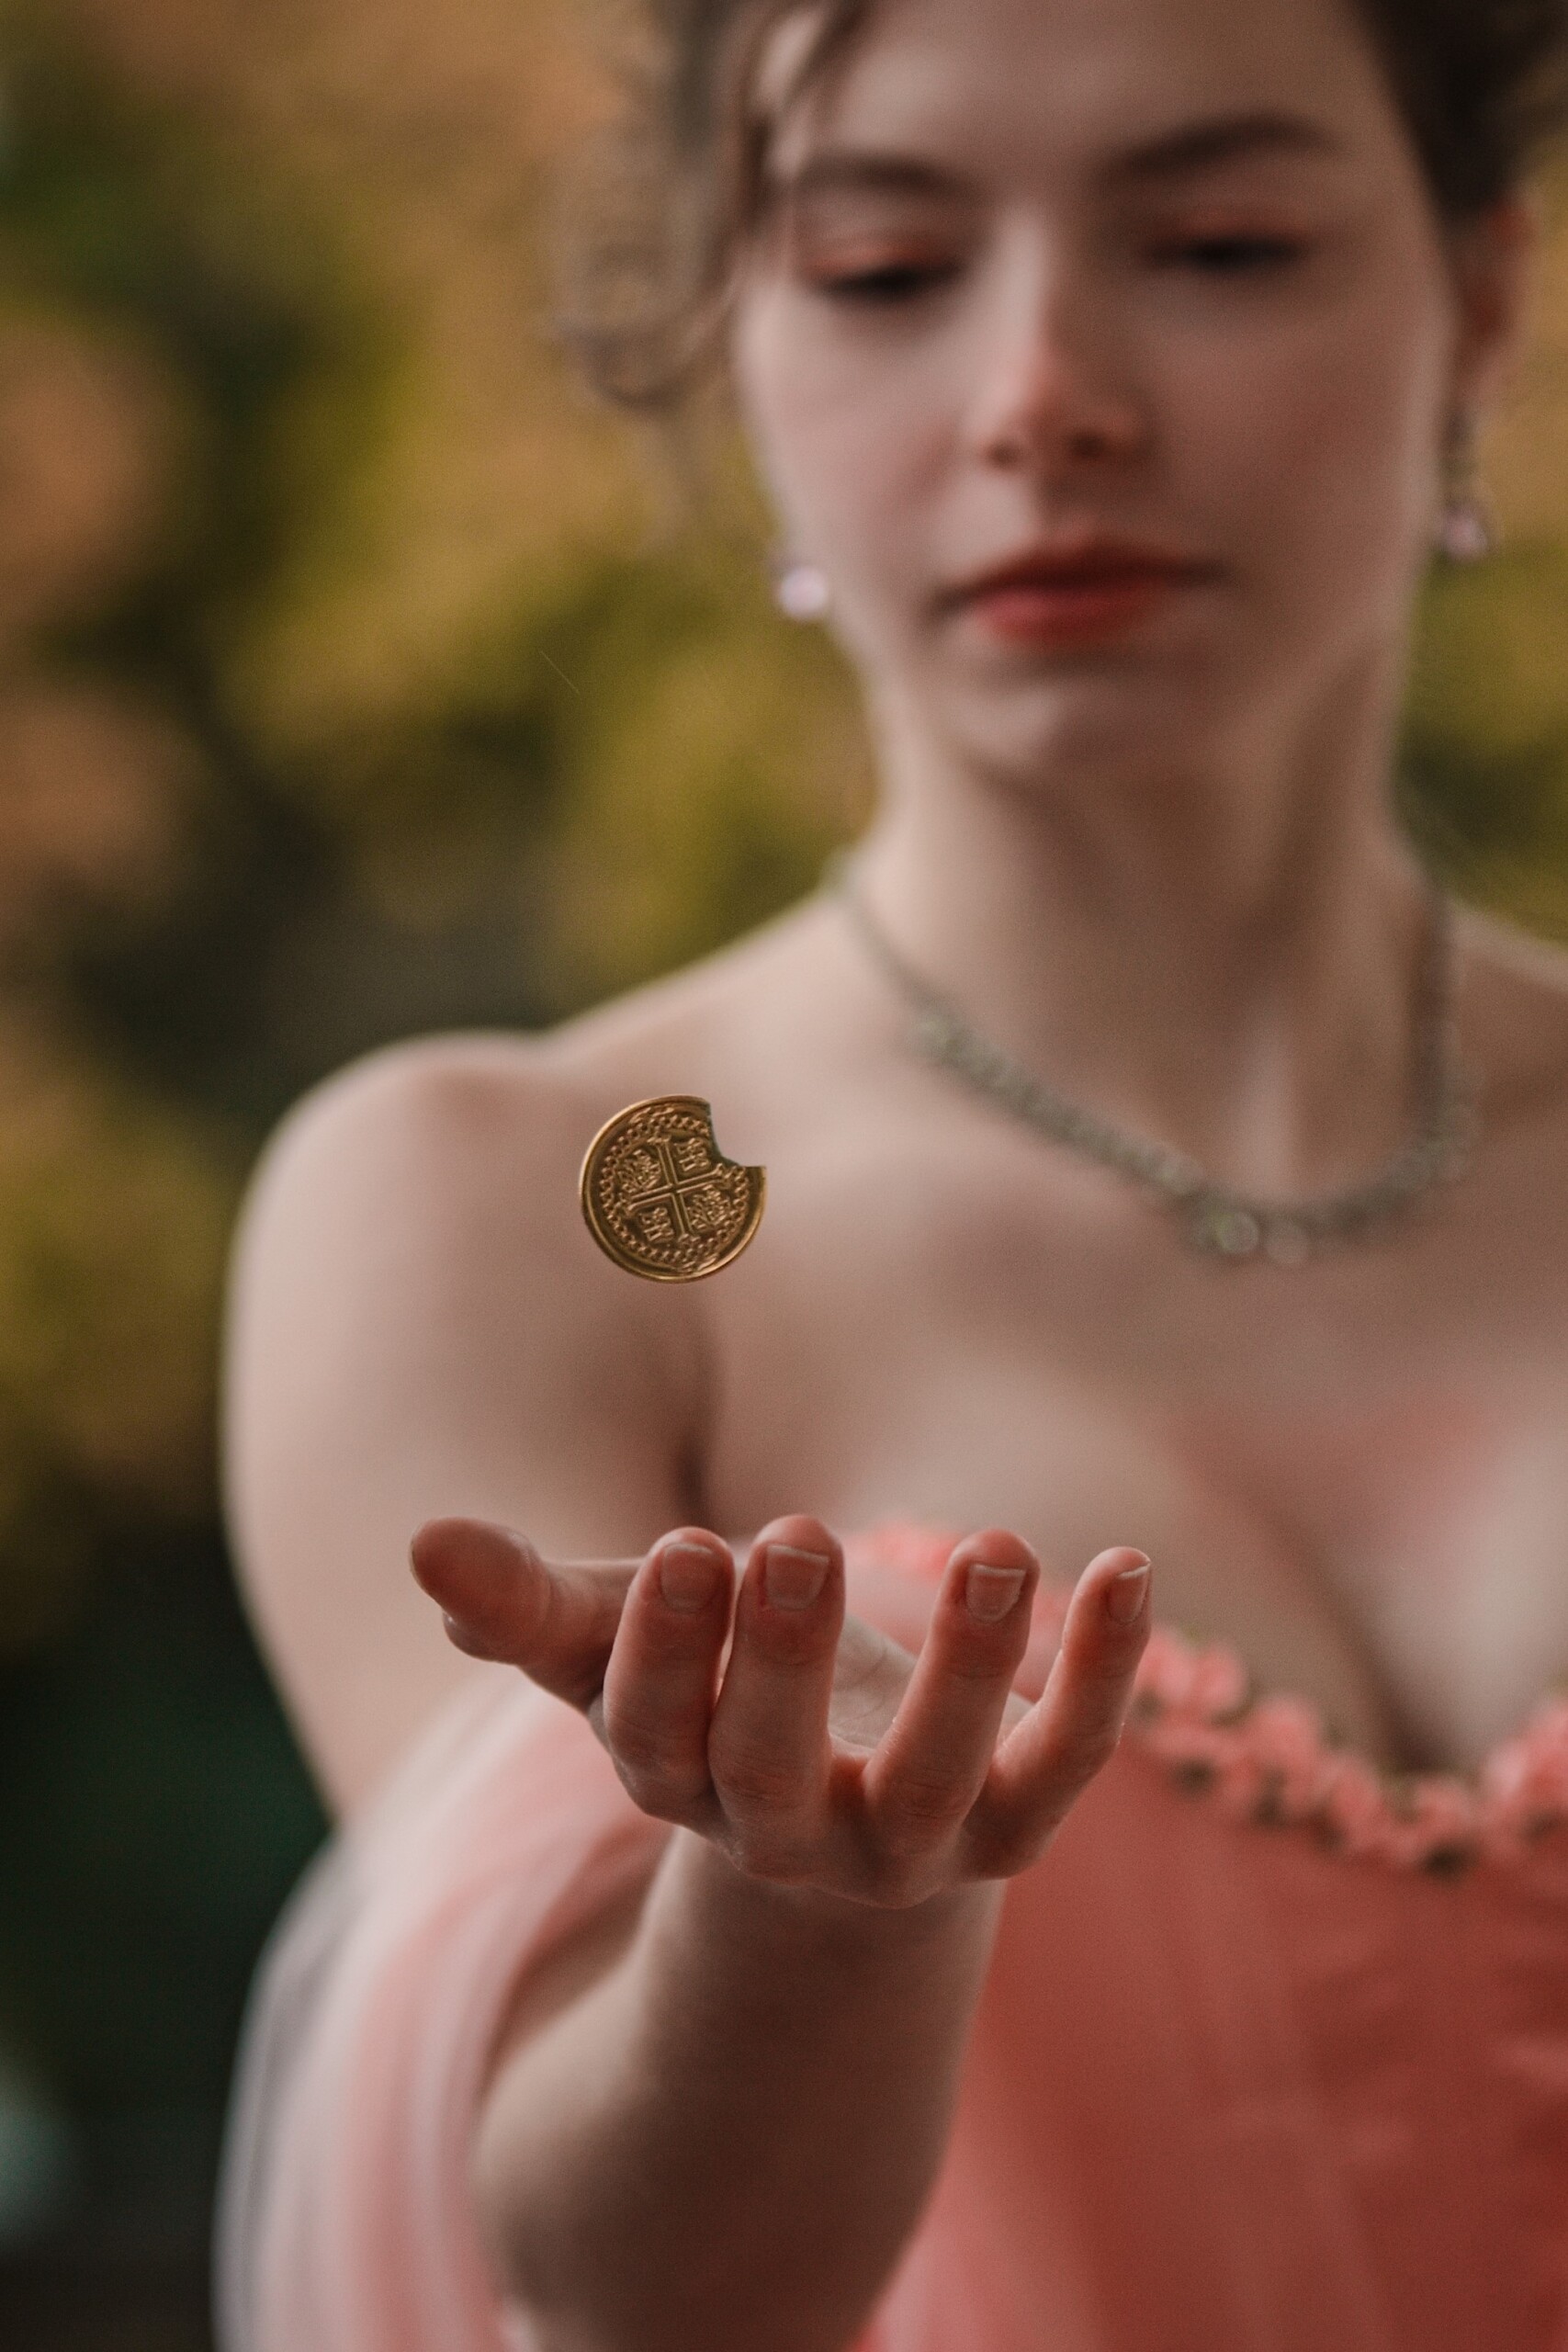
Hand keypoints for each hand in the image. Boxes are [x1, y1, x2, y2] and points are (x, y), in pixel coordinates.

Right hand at [411, 1515, 1149, 1907]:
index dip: (665, 1653)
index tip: (686, 1545)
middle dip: (784, 1661)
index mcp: (679, 1784)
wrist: (848, 1810)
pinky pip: (1068, 1759)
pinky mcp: (1016, 1823)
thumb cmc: (714, 1694)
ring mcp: (913, 1843)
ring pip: (941, 1778)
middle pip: (776, 1772)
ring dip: (969, 1665)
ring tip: (994, 1544)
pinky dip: (1104, 1674)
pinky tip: (1131, 1566)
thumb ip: (532, 1604)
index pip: (655, 1738)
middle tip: (798, 1535)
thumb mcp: (622, 1647)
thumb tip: (424, 1542)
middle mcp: (791, 1835)